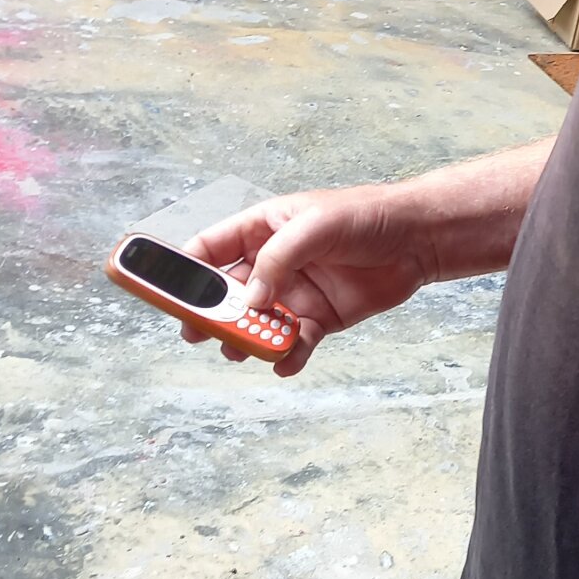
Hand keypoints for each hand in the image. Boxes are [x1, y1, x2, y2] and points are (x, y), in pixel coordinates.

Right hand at [183, 185, 434, 375]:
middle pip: (226, 294)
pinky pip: (294, 342)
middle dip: (210, 315)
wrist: (417, 239)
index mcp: (262, 229)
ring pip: (256, 323)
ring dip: (245, 339)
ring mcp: (294, 293)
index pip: (209, 250)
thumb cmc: (365, 217)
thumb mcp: (315, 225)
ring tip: (241, 349)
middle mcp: (272, 264)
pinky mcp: (319, 318)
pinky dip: (285, 355)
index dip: (182, 270)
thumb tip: (252, 298)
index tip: (161, 292)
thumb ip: (279, 259)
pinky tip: (284, 361)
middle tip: (196, 333)